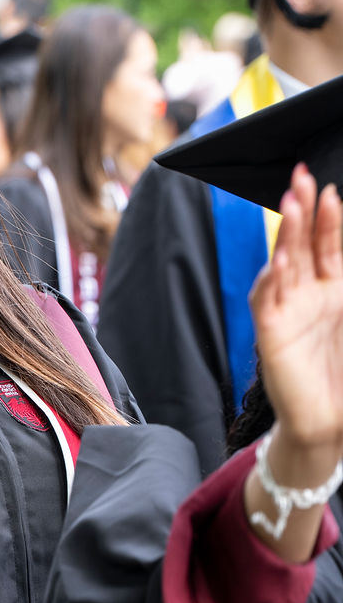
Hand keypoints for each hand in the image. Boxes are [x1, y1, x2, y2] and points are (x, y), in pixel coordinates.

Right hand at [250, 163, 342, 453]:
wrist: (330, 424)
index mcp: (336, 291)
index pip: (330, 244)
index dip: (330, 218)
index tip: (331, 190)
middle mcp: (310, 296)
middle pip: (303, 244)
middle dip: (304, 211)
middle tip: (302, 178)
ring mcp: (288, 311)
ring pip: (284, 263)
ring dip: (287, 235)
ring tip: (292, 205)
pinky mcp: (270, 333)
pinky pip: (266, 301)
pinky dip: (270, 281)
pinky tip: (278, 262)